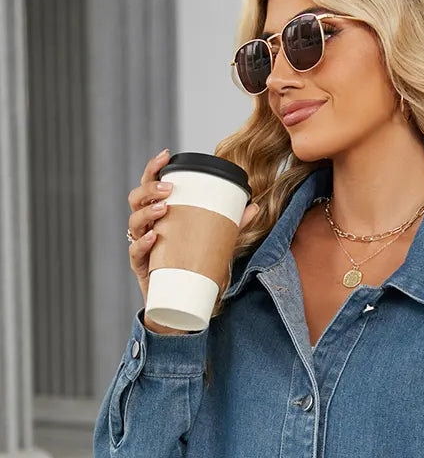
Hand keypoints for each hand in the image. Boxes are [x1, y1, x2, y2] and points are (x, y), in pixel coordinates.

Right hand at [127, 147, 259, 311]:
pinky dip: (143, 243)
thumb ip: (233, 226)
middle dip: (150, 189)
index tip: (166, 155)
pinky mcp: (141, 268)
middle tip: (169, 189)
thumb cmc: (192, 266)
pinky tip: (154, 237)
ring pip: (134, 222)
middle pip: (136, 199)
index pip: (149, 185)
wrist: (180, 302)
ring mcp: (141, 246)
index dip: (154, 168)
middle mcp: (146, 226)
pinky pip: (135, 252)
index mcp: (159, 214)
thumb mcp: (215, 243)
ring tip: (164, 208)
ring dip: (147, 211)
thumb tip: (254, 207)